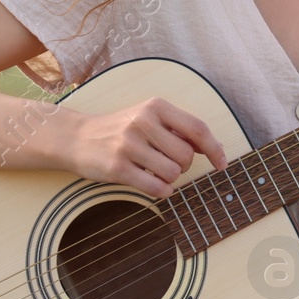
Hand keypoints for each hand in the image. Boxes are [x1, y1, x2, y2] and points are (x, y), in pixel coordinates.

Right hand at [61, 97, 226, 198]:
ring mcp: (128, 145)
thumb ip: (180, 130)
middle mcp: (142, 122)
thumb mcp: (149, 118)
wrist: (76, 137)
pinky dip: (163, 191)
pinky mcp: (117, 167)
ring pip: (173, 173)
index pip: (197, 129)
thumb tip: (214, 149)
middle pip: (186, 155)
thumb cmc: (121, 130)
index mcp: (156, 107)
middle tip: (169, 164)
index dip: (214, 149)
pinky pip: (155, 187)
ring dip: (171, 179)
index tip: (222, 164)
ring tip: (156, 172)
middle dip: (184, 166)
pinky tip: (156, 186)